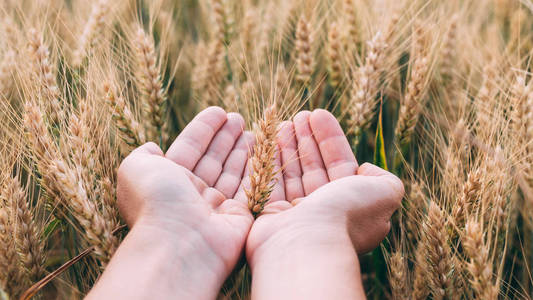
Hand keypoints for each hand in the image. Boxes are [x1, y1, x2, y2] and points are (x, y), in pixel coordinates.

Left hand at [93, 107, 253, 298]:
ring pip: (232, 172)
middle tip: (239, 118)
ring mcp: (216, 207)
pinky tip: (262, 152)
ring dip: (242, 150)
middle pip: (213, 158)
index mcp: (168, 181)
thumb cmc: (156, 201)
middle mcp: (192, 194)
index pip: (190, 148)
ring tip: (255, 131)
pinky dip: (256, 170)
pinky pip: (249, 189)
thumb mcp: (135, 167)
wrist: (180, 243)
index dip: (204, 129)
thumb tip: (153, 147)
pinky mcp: (239, 218)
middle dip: (226, 137)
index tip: (219, 112)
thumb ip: (143, 154)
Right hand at [240, 109, 403, 299]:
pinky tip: (267, 142)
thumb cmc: (345, 215)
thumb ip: (386, 179)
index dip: (330, 138)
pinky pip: (270, 183)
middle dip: (306, 139)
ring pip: (291, 173)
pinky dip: (269, 162)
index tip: (317, 113)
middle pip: (314, 166)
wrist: (306, 244)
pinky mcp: (270, 216)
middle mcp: (324, 210)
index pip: (340, 164)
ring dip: (288, 146)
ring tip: (281, 123)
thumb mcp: (385, 193)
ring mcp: (296, 215)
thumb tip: (366, 169)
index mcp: (350, 204)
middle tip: (298, 115)